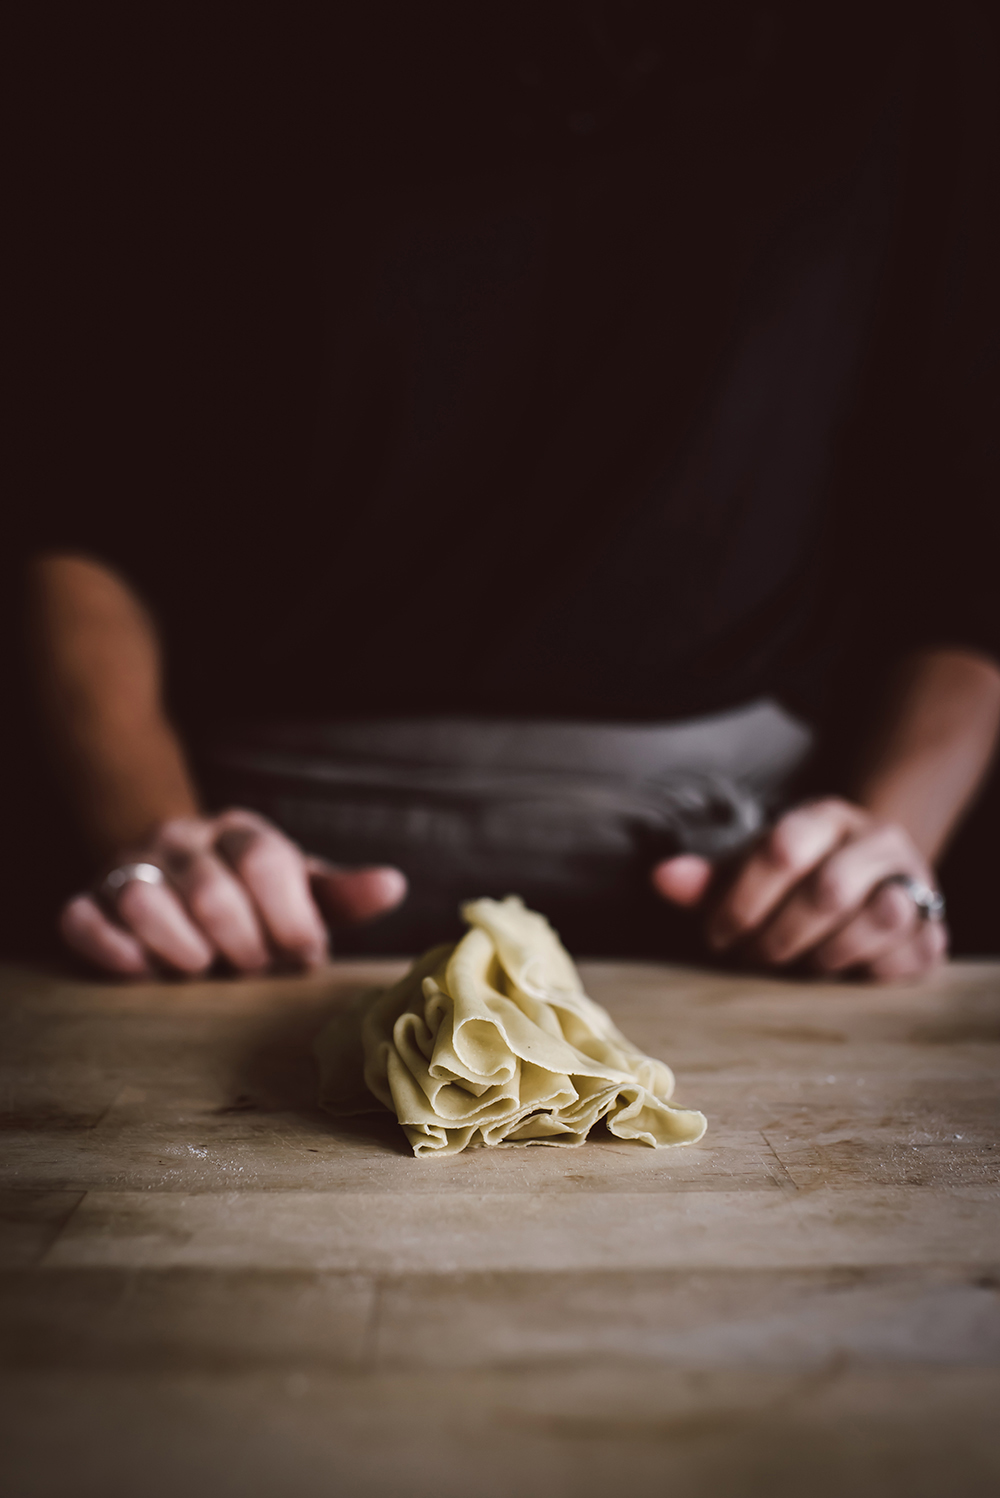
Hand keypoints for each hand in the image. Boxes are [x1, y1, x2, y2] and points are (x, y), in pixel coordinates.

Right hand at [59, 809, 406, 977]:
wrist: (173, 865)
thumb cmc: (250, 891)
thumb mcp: (299, 886)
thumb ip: (341, 893)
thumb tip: (394, 885)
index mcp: (241, 831)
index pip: (267, 861)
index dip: (292, 919)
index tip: (305, 955)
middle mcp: (183, 840)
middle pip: (213, 893)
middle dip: (243, 946)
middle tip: (253, 966)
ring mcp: (132, 866)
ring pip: (147, 903)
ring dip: (183, 952)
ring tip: (203, 967)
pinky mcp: (90, 898)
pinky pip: (84, 920)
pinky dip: (112, 951)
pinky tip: (142, 971)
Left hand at [651, 797, 947, 980]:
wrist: (868, 877)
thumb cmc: (794, 879)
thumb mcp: (748, 871)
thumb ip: (707, 879)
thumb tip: (661, 878)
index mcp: (825, 817)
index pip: (781, 848)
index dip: (741, 900)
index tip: (716, 936)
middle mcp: (876, 841)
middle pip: (828, 891)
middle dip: (779, 937)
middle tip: (753, 959)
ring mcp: (914, 881)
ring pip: (881, 917)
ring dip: (827, 954)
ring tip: (798, 967)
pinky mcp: (934, 927)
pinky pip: (913, 953)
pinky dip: (872, 971)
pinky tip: (842, 975)